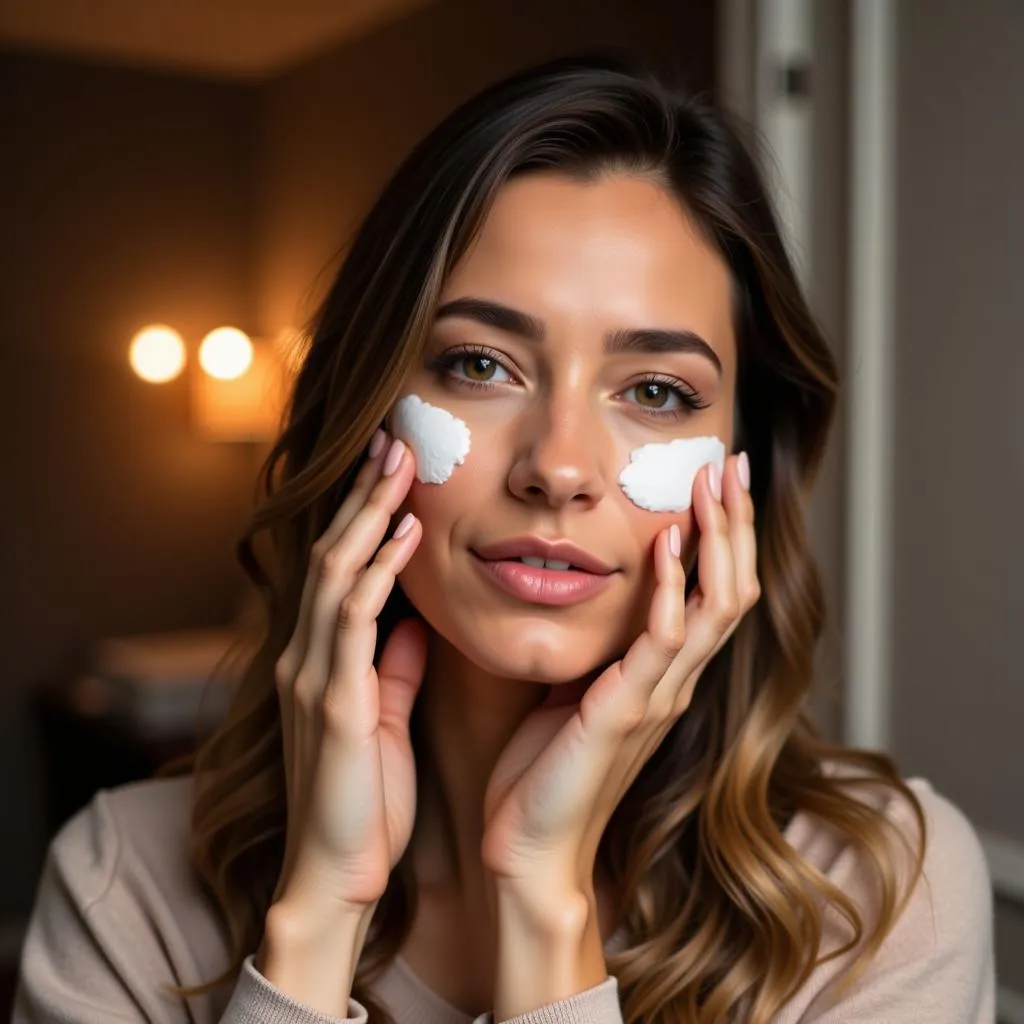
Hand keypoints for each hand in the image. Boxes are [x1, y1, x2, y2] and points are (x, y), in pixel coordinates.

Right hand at [270, 432, 426, 914]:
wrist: (338, 877)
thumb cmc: (363, 802)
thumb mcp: (382, 720)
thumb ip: (393, 669)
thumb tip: (414, 624)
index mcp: (322, 663)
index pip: (340, 571)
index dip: (363, 518)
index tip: (393, 472)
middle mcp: (308, 658)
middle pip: (332, 555)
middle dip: (361, 495)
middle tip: (392, 439)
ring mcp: (314, 676)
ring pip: (337, 572)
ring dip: (368, 513)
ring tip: (397, 461)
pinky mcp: (336, 703)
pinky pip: (355, 620)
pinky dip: (380, 570)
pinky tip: (405, 533)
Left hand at [481, 454, 758, 899]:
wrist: (530, 848)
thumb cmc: (546, 770)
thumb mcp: (575, 690)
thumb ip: (599, 648)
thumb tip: (591, 594)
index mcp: (664, 676)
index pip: (713, 592)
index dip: (724, 536)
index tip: (718, 480)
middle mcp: (675, 683)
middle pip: (732, 589)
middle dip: (735, 524)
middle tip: (733, 463)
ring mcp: (659, 698)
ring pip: (713, 607)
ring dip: (717, 541)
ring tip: (713, 484)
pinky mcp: (626, 713)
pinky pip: (661, 642)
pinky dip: (669, 589)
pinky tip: (666, 545)